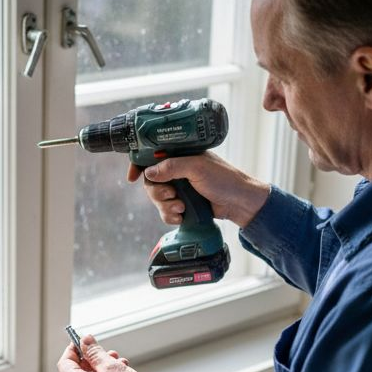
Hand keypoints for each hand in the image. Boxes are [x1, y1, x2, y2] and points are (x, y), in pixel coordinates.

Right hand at [127, 152, 270, 227]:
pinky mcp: (183, 203)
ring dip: (165, 205)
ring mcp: (180, 187)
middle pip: (151, 181)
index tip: (132, 177)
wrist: (240, 203)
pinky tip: (181, 217)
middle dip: (157, 192)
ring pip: (157, 198)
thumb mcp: (197, 168)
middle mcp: (177, 169)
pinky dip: (170, 216)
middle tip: (170, 195)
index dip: (139, 165)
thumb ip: (172, 167)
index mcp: (180, 154)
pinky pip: (165, 211)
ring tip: (181, 208)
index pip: (151, 156)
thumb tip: (149, 173)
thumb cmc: (224, 179)